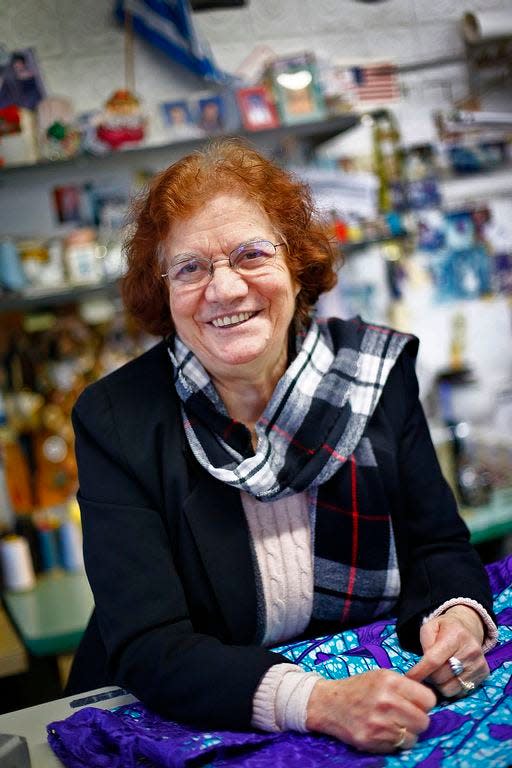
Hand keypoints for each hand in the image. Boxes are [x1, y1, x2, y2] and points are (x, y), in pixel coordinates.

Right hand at [306, 669, 435, 752]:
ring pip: (412, 738)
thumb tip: (428, 699)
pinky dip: (392, 742)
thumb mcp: (380, 676)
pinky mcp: (371, 741)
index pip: (429, 699)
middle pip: (423, 722)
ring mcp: (378, 723)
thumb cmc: (358, 688)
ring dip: (405, 734)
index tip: (417, 704)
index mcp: (390, 681)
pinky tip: (382, 731)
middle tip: (406, 716)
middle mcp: (386, 701)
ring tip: (393, 724)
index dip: (424, 703)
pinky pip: (396, 748)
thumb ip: (404, 685)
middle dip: (417, 720)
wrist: (329, 703)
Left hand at [407, 605, 489, 697]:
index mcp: (455, 635)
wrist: (468, 628)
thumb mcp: (429, 627)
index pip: (434, 660)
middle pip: (441, 677)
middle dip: (429, 677)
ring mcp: (479, 664)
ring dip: (439, 684)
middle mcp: (470, 650)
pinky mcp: (484, 674)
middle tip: (426, 671)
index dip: (420, 671)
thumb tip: (423, 666)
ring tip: (438, 673)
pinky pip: (461, 692)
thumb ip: (425, 644)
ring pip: (450, 688)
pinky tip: (450, 676)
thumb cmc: (444, 629)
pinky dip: (451, 687)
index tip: (409, 678)